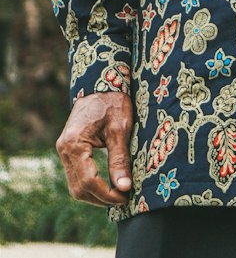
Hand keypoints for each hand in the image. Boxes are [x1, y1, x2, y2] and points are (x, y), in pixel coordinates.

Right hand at [56, 90, 133, 205]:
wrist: (101, 83)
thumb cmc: (113, 102)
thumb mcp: (120, 129)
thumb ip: (120, 159)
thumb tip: (124, 187)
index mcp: (75, 144)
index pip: (88, 181)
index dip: (107, 194)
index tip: (125, 197)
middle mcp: (64, 149)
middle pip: (78, 187)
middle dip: (100, 198)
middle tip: (122, 199)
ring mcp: (63, 150)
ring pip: (74, 185)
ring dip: (94, 195)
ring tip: (116, 195)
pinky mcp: (68, 150)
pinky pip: (75, 175)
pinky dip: (89, 185)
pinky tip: (106, 186)